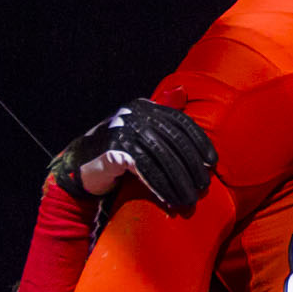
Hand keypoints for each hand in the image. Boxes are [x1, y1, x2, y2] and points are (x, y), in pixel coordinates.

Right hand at [48, 100, 215, 212]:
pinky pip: (145, 170)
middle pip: (174, 142)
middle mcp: (135, 114)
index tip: (212, 163)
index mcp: (145, 106)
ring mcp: (124, 130)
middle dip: (191, 167)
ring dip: (178, 182)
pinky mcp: (115, 149)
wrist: (81, 166)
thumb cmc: (118, 151)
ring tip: (189, 200)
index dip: (199, 142)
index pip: (180, 122)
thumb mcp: (140, 130)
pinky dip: (160, 187)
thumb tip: (182, 91)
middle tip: (203, 187)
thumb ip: (161, 116)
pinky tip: (169, 200)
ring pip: (162, 158)